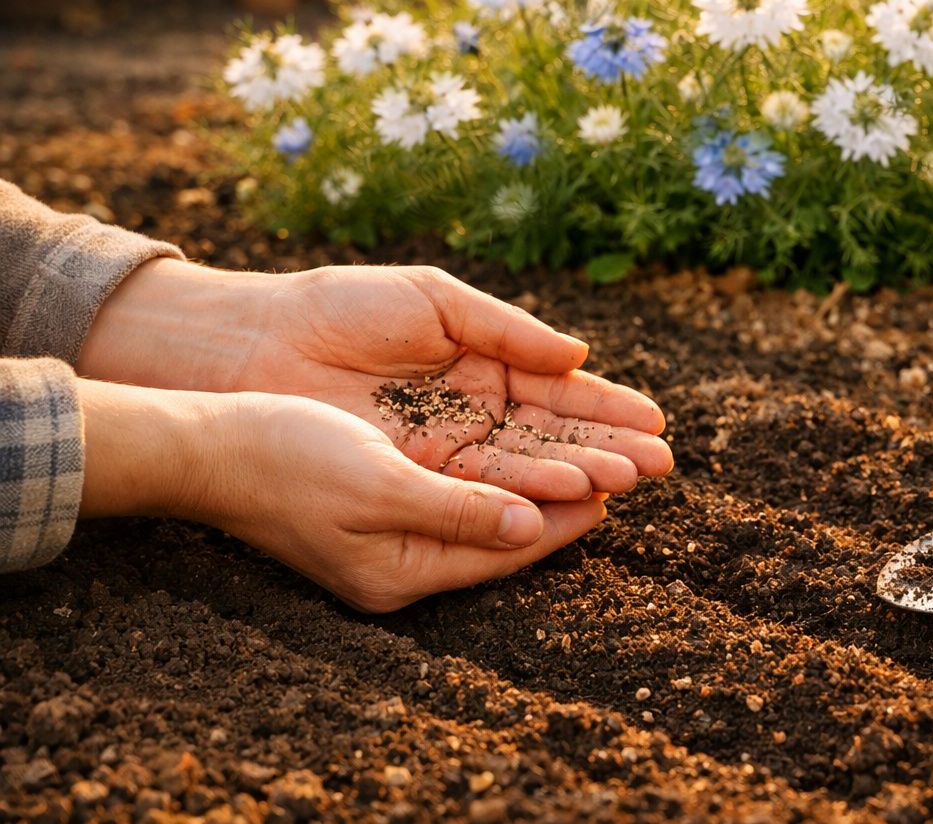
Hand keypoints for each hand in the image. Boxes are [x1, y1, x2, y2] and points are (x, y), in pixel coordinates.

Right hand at [76, 379, 608, 611]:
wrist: (208, 444)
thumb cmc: (284, 460)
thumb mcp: (377, 485)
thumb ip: (457, 510)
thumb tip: (531, 521)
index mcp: (407, 569)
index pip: (513, 545)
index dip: (572, 511)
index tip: (626, 479)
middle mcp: (410, 560)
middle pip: (517, 525)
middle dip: (581, 489)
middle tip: (646, 463)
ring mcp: (399, 533)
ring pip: (500, 501)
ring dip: (555, 473)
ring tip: (612, 451)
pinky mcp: (389, 499)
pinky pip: (469, 485)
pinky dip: (512, 465)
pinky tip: (540, 442)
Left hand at [78, 260, 672, 496]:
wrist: (258, 344)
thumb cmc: (343, 308)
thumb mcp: (436, 301)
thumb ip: (509, 329)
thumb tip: (578, 351)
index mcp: (481, 366)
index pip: (556, 393)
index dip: (604, 407)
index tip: (653, 420)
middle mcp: (471, 415)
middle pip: (551, 437)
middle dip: (606, 449)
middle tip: (660, 464)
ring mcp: (444, 451)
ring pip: (523, 468)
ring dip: (578, 475)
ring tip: (630, 480)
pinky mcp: (413, 481)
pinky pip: (478, 491)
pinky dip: (524, 494)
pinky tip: (570, 497)